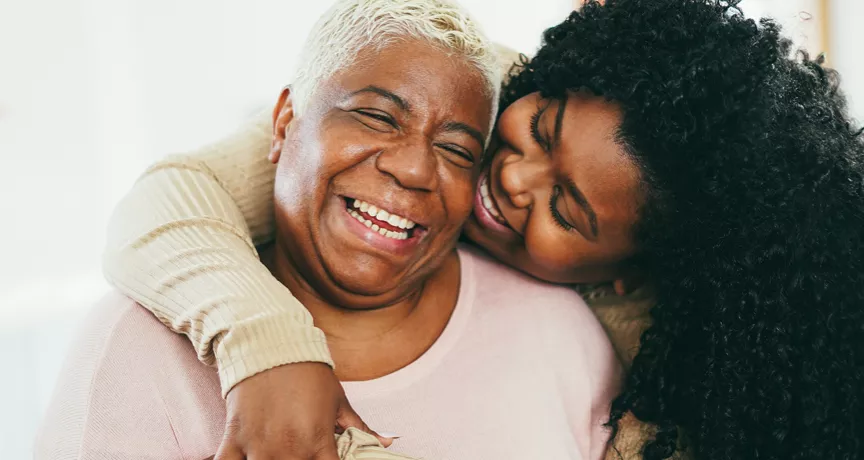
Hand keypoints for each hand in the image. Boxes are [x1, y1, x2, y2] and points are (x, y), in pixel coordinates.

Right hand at [214, 362, 391, 458]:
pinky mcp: (234, 439)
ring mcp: (258, 446)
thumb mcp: (338, 400)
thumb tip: (387, 442)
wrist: (270, 344)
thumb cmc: (308, 372)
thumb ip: (360, 427)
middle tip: (305, 453)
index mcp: (316, 441)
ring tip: (281, 455)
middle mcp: (288, 449)